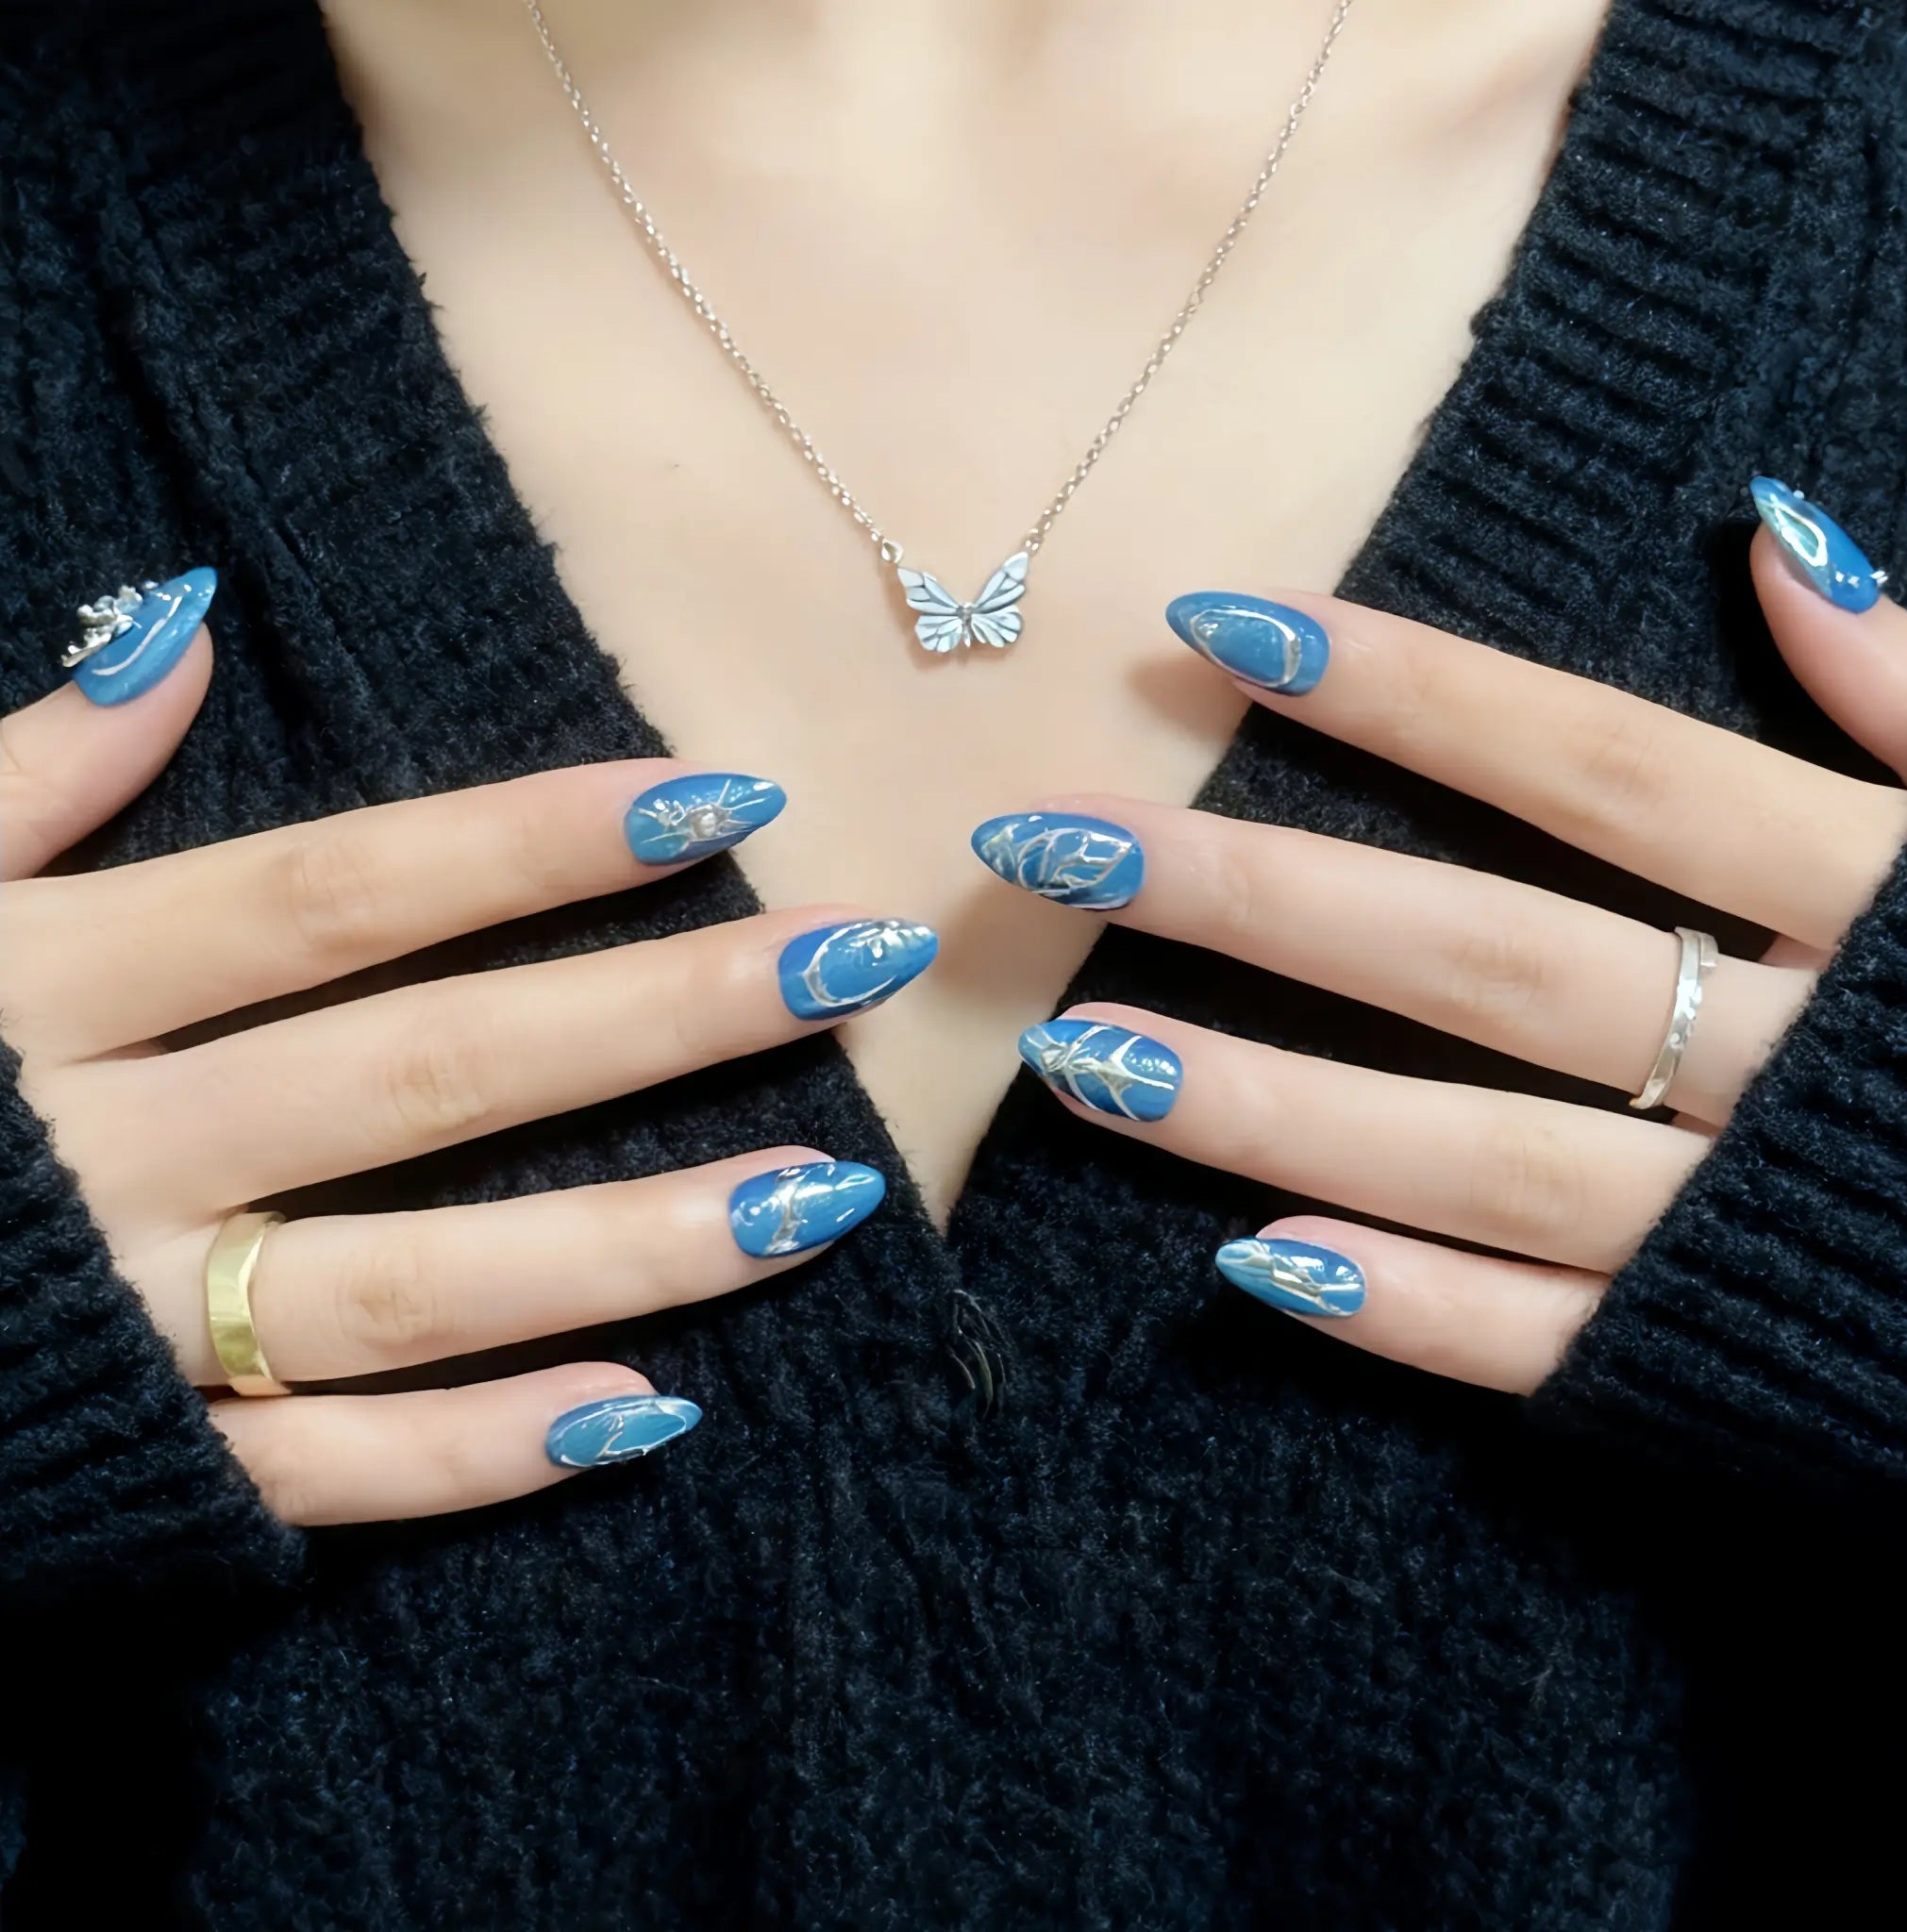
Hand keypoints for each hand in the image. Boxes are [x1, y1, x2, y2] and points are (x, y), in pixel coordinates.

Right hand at [1, 576, 933, 1522]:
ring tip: (819, 1200)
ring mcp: (125, 1328)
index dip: (535, 839)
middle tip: (855, 962)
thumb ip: (15, 774)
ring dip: (627, 1246)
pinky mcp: (125, 1471)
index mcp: (46, 992)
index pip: (339, 894)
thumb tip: (179, 631)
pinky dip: (470, 1456)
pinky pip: (317, 1476)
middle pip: (431, 1069)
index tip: (723, 795)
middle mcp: (109, 1156)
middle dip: (655, 1015)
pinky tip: (642, 1420)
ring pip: (413, 1282)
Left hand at [978, 481, 1906, 1390]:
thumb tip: (1783, 532)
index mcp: (1882, 901)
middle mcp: (1792, 1058)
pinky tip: (1255, 1272)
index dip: (1410, 693)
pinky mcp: (1736, 1376)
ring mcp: (1752, 1231)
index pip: (1601, 766)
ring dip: (1274, 1110)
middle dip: (1262, 896)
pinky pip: (1565, 1351)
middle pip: (1487, 955)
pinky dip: (1423, 1318)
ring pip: (1482, 1155)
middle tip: (1050, 841)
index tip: (1220, 626)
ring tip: (1078, 1062)